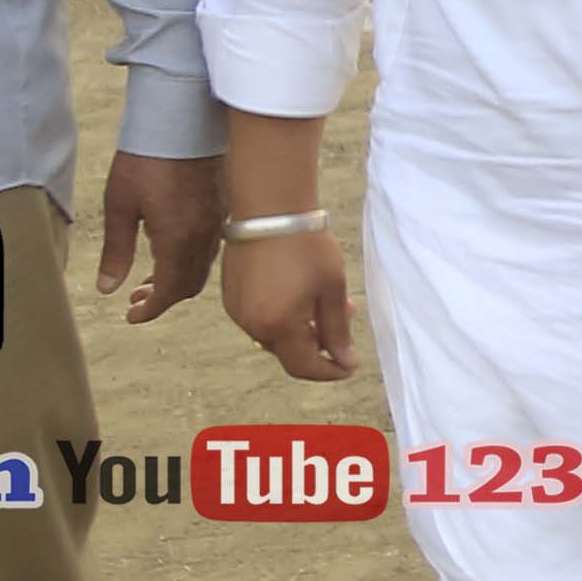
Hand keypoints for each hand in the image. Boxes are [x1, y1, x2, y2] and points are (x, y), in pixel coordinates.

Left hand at [99, 145, 223, 321]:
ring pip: (201, 268)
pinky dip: (190, 260)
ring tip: (150, 278)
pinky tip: (172, 249)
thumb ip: (116, 251)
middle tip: (136, 298)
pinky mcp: (221, 207)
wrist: (180, 122)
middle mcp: (203, 237)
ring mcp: (216, 222)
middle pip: (189, 286)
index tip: (131, 316)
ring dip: (177, 279)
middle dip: (163, 298)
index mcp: (177, 241)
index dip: (151, 310)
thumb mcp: (120, 206)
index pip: (170, 292)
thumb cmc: (146, 160)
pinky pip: (210, 248)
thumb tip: (107, 289)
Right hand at [218, 225, 357, 381]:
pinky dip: (283, 315)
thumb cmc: (306, 246)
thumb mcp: (331, 289)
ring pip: (276, 334)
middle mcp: (252, 325)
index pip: (304, 367)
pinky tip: (301, 293)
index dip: (329, 371)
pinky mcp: (231, 295)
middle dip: (320, 343)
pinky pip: (261, 317)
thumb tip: (345, 362)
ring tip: (326, 300)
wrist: (270, 209)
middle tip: (346, 316)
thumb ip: (337, 331)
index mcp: (278, 327)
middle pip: (290, 352)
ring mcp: (238, 311)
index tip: (350, 365)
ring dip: (302, 327)